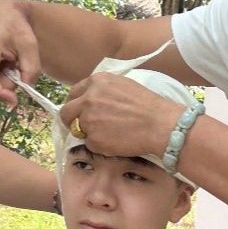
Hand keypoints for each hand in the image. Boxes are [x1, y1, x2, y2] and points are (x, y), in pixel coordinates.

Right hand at [0, 0, 38, 106]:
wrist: (0, 12)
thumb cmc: (16, 26)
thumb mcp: (30, 45)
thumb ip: (31, 69)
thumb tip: (26, 88)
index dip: (1, 94)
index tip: (15, 101)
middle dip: (5, 83)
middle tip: (15, 64)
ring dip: (0, 78)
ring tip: (6, 60)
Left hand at [60, 73, 182, 159]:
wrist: (161, 124)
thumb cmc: (148, 105)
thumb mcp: (123, 85)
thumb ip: (102, 90)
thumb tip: (89, 98)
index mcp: (96, 82)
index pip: (73, 93)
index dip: (76, 104)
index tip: (80, 112)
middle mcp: (88, 98)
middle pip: (66, 112)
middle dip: (72, 121)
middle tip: (84, 127)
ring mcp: (88, 119)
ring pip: (77, 130)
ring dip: (89, 133)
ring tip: (109, 134)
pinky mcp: (93, 139)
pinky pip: (89, 144)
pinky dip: (100, 145)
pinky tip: (116, 141)